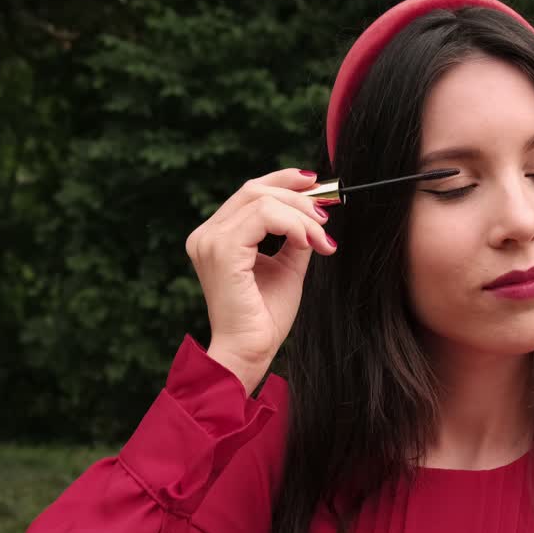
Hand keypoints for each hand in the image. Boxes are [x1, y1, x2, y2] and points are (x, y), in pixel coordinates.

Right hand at [185, 168, 335, 389]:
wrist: (250, 352)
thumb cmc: (264, 318)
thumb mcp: (286, 267)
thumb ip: (294, 238)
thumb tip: (314, 213)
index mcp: (216, 236)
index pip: (249, 192)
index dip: (283, 180)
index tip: (316, 184)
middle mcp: (206, 234)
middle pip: (255, 190)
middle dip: (298, 197)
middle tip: (326, 217)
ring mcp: (210, 240)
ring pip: (262, 200)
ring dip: (301, 215)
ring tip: (321, 239)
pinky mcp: (222, 250)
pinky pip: (264, 217)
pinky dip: (293, 225)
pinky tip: (308, 242)